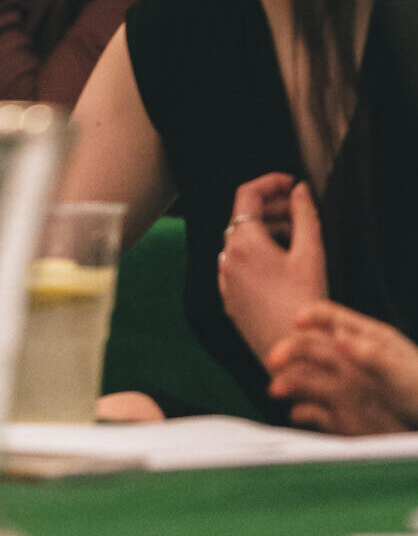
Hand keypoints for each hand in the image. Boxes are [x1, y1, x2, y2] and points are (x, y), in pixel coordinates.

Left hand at [217, 173, 326, 366]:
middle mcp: (226, 258)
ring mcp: (225, 281)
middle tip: (299, 210)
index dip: (270, 182)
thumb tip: (299, 190)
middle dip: (271, 208)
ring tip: (295, 237)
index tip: (292, 185)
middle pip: (243, 218)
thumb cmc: (304, 303)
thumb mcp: (311, 253)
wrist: (293, 352)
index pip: (247, 194)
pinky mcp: (230, 300)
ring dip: (265, 232)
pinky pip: (239, 266)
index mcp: (243, 242)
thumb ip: (304, 215)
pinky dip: (257, 255)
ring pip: (240, 243)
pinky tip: (282, 265)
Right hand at [267, 301, 417, 434]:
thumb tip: (337, 337)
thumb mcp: (402, 372)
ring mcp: (344, 388)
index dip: (311, 316)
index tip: (296, 323)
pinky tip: (297, 415)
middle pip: (309, 347)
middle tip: (274, 360)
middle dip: (288, 350)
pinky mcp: (342, 416)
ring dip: (288, 382)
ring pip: (306, 379)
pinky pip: (314, 413)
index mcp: (364, 340)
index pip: (329, 318)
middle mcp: (348, 361)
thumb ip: (370, 354)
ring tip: (277, 390)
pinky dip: (302, 413)